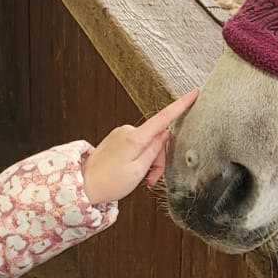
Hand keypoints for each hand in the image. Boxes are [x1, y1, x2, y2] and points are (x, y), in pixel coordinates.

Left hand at [82, 89, 198, 204]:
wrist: (83, 185)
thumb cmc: (109, 182)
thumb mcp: (139, 171)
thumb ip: (155, 151)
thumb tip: (165, 134)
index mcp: (134, 138)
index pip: (163, 118)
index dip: (181, 105)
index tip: (195, 93)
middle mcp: (127, 131)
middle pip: (157, 139)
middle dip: (159, 159)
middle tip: (151, 180)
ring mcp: (121, 134)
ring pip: (148, 144)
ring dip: (150, 162)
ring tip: (142, 179)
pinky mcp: (118, 139)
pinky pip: (138, 145)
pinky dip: (141, 158)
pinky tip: (135, 172)